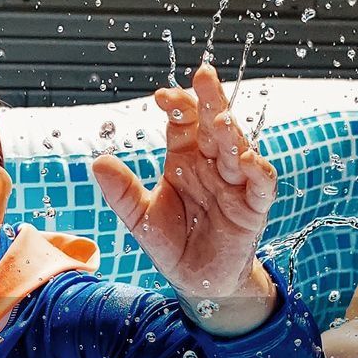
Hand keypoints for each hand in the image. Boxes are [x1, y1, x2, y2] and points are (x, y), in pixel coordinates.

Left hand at [92, 62, 277, 309]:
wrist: (197, 281)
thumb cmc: (172, 243)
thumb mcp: (140, 218)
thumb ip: (122, 192)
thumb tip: (98, 162)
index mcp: (184, 159)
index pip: (183, 123)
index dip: (176, 105)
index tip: (161, 95)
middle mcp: (211, 165)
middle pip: (212, 125)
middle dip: (209, 100)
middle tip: (203, 75)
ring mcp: (235, 183)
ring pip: (237, 148)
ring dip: (230, 132)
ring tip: (218, 118)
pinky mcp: (253, 207)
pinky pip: (260, 183)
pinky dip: (255, 170)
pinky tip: (244, 159)